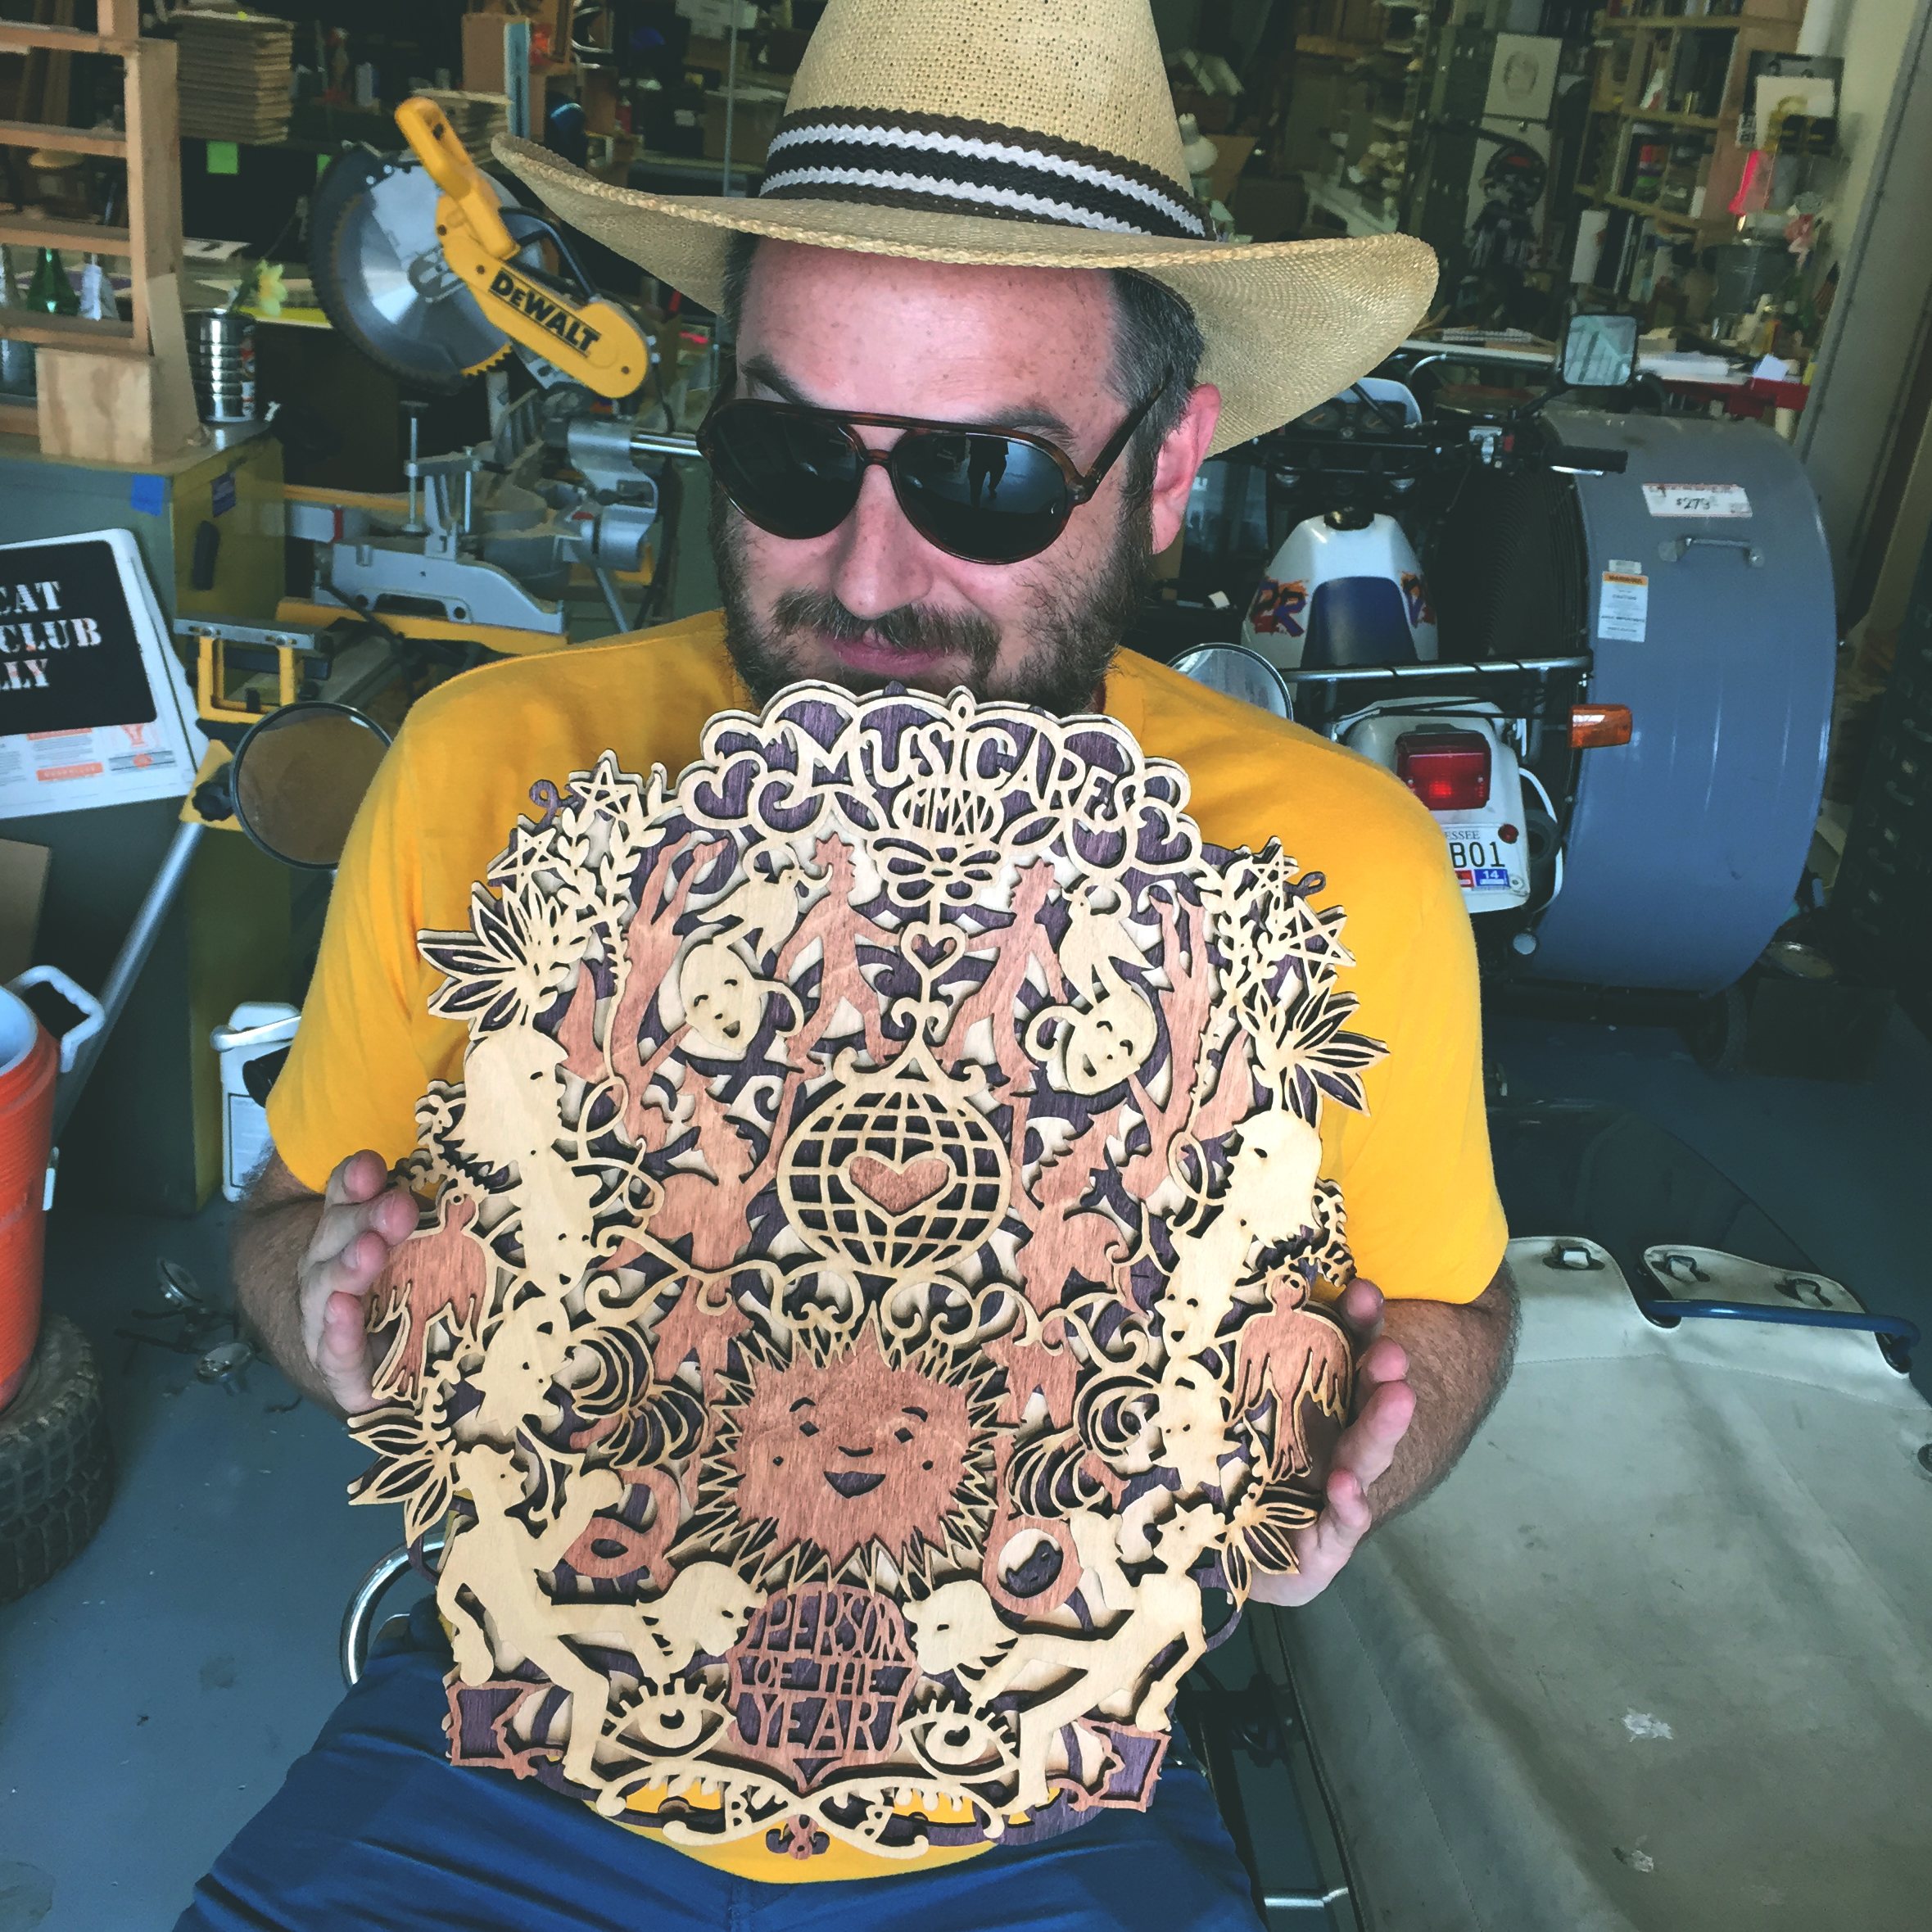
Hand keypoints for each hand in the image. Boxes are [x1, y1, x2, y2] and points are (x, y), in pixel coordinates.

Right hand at [299, 1149, 417, 1415]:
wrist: (367, 1368)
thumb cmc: (404, 1297)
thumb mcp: (422, 1255)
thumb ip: (436, 1223)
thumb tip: (479, 1191)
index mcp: (351, 1231)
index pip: (346, 1196)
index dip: (355, 1179)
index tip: (372, 1165)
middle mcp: (330, 1266)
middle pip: (339, 1234)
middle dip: (367, 1219)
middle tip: (399, 1209)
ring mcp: (324, 1314)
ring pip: (328, 1285)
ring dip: (349, 1267)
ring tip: (370, 1252)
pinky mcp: (334, 1363)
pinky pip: (332, 1348)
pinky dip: (338, 1330)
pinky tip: (343, 1313)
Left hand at [1248, 1276, 1414, 1607]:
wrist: (1222, 1555)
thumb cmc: (1224, 1471)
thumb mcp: (1217, 1410)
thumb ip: (1222, 1365)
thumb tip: (1198, 1296)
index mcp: (1314, 1401)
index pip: (1343, 1353)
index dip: (1356, 1322)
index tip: (1362, 1291)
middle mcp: (1333, 1441)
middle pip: (1362, 1399)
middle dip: (1380, 1373)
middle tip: (1393, 1352)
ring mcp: (1333, 1492)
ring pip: (1364, 1456)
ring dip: (1381, 1428)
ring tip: (1397, 1400)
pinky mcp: (1325, 1546)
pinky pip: (1342, 1525)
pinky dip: (1349, 1506)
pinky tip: (1347, 1490)